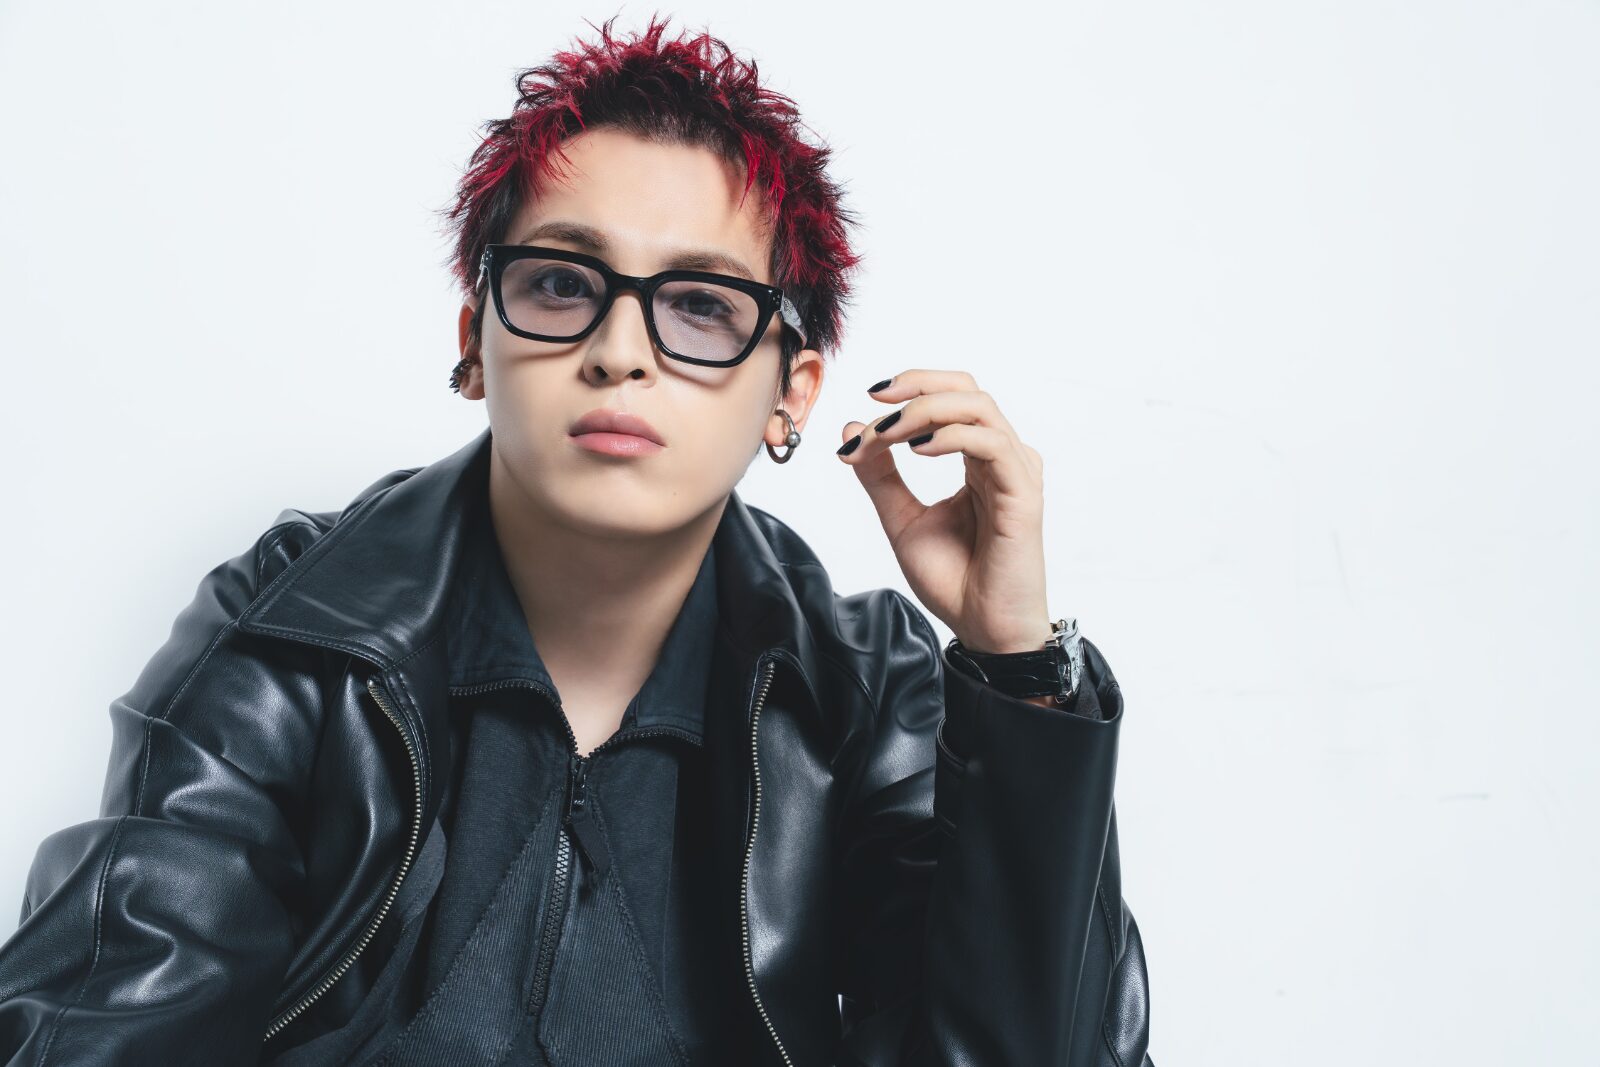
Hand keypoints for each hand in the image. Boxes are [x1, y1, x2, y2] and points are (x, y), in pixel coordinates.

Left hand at [836, 369, 1053, 655]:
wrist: (981, 628)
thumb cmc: (954, 579)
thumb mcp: (900, 519)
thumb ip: (879, 476)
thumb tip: (853, 428)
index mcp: (977, 459)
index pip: (952, 397)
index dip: (912, 387)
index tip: (868, 402)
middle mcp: (1001, 458)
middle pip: (969, 389)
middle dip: (918, 385)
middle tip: (877, 399)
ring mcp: (1016, 473)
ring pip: (979, 409)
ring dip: (925, 411)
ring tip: (888, 433)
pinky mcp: (1024, 495)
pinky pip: (992, 445)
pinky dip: (950, 437)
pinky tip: (917, 449)